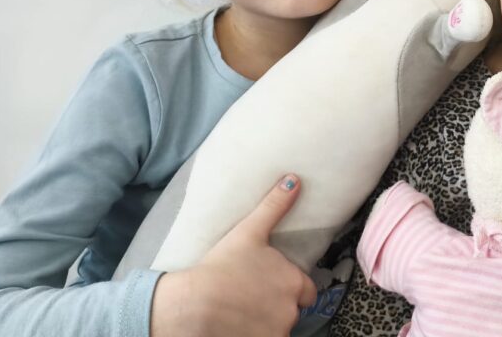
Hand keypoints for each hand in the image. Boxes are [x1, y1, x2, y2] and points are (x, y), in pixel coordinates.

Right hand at [149, 175, 315, 336]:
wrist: (194, 305)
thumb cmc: (222, 266)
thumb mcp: (249, 231)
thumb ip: (274, 206)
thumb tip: (294, 179)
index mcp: (295, 282)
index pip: (307, 291)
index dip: (291, 287)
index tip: (271, 284)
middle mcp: (292, 311)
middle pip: (292, 311)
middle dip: (278, 306)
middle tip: (252, 296)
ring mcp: (277, 332)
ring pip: (278, 328)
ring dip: (267, 323)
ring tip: (243, 311)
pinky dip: (255, 332)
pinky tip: (239, 326)